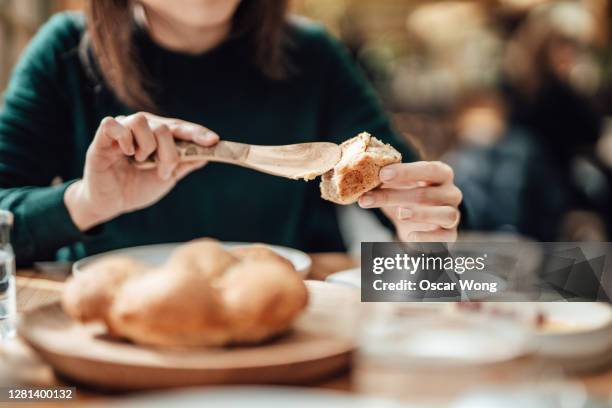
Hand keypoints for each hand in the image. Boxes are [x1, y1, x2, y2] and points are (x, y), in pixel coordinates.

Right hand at [65, 112, 218, 230]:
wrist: (111, 204)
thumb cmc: (137, 188)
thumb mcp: (166, 178)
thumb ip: (184, 164)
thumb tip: (207, 155)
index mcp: (158, 135)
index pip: (181, 127)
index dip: (198, 133)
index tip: (214, 141)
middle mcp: (142, 128)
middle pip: (164, 127)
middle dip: (169, 154)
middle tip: (163, 172)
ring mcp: (122, 130)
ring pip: (141, 121)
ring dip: (146, 147)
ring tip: (140, 163)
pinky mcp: (102, 138)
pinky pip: (114, 124)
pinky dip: (124, 138)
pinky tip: (126, 153)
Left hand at [358, 161, 461, 241]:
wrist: (421, 225)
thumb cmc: (408, 198)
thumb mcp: (397, 186)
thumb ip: (385, 180)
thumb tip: (362, 176)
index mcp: (441, 174)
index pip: (429, 169)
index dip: (407, 171)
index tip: (382, 174)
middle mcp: (452, 193)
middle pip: (427, 194)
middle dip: (395, 196)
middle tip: (369, 198)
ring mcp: (453, 215)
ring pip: (444, 214)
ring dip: (420, 214)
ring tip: (400, 214)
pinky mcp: (451, 235)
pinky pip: (445, 237)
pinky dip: (428, 238)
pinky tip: (410, 237)